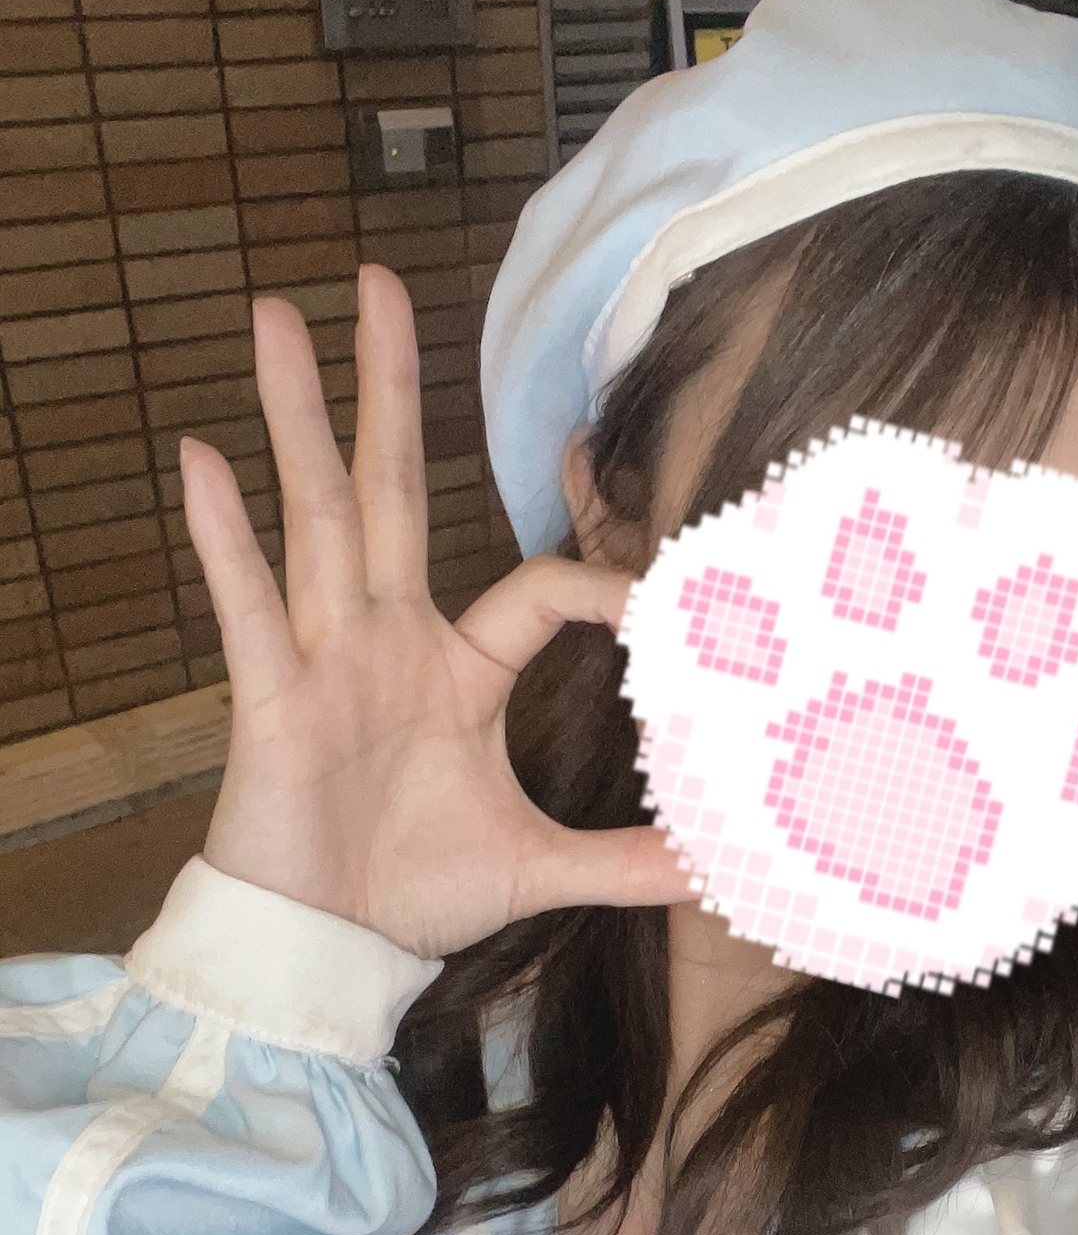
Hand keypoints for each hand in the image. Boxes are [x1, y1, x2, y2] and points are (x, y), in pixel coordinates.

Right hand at [182, 264, 689, 958]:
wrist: (326, 952)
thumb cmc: (415, 895)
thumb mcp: (538, 867)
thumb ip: (625, 862)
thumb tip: (716, 871)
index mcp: (458, 670)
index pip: (539, 590)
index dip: (606, 585)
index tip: (666, 603)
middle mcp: (388, 642)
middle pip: (390, 492)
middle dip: (386, 390)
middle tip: (378, 282)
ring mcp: (326, 660)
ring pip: (317, 519)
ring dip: (298, 419)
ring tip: (275, 318)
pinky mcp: (273, 699)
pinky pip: (251, 610)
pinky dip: (225, 540)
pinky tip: (203, 458)